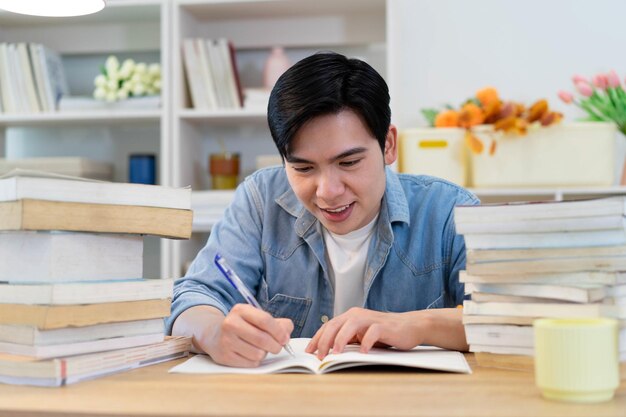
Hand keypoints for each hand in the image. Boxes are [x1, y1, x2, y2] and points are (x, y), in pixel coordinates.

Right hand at [172, 304, 293, 367]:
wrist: (215, 335)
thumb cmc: (243, 326)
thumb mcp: (256, 318)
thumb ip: (277, 323)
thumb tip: (287, 332)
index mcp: (241, 310)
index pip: (265, 320)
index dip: (279, 331)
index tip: (285, 338)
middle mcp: (231, 323)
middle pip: (262, 339)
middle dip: (275, 345)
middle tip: (278, 347)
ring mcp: (226, 341)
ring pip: (258, 353)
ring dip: (264, 353)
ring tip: (260, 348)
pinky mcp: (224, 356)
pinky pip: (250, 363)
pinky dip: (255, 360)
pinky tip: (250, 354)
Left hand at [304, 307, 466, 358]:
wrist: (410, 326)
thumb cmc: (384, 333)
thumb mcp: (361, 336)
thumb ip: (347, 340)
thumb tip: (327, 352)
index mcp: (350, 317)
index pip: (328, 326)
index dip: (317, 338)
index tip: (309, 351)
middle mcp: (357, 315)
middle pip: (335, 324)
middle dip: (324, 341)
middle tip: (319, 356)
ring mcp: (370, 319)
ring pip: (350, 325)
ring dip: (340, 340)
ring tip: (335, 354)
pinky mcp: (384, 326)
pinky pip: (372, 332)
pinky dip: (366, 342)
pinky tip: (363, 352)